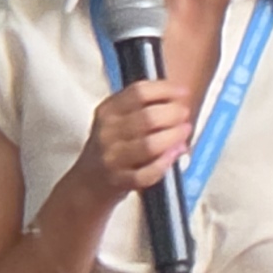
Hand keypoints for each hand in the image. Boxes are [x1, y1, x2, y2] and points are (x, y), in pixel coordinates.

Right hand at [82, 73, 196, 194]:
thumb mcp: (117, 120)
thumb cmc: (112, 146)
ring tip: (185, 131)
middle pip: (147, 117)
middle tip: (184, 114)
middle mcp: (107, 132)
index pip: (138, 92)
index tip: (183, 91)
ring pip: (150, 144)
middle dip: (173, 113)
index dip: (165, 90)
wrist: (87, 182)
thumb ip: (143, 108)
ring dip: (173, 136)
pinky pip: (148, 172)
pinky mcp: (120, 181)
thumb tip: (179, 102)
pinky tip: (175, 153)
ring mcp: (112, 158)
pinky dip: (165, 162)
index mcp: (108, 111)